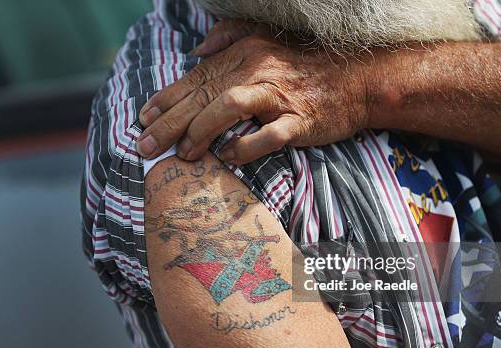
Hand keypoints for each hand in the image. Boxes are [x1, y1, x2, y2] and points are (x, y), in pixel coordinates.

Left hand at [137, 20, 373, 163]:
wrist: (357, 78)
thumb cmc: (306, 64)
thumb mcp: (265, 39)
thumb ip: (228, 37)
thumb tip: (196, 51)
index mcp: (244, 54)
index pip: (196, 77)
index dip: (166, 99)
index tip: (143, 118)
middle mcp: (257, 70)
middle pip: (203, 95)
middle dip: (169, 123)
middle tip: (145, 146)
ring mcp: (279, 95)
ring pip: (228, 107)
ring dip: (201, 132)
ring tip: (183, 155)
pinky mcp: (300, 119)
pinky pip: (269, 134)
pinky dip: (247, 146)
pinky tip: (229, 157)